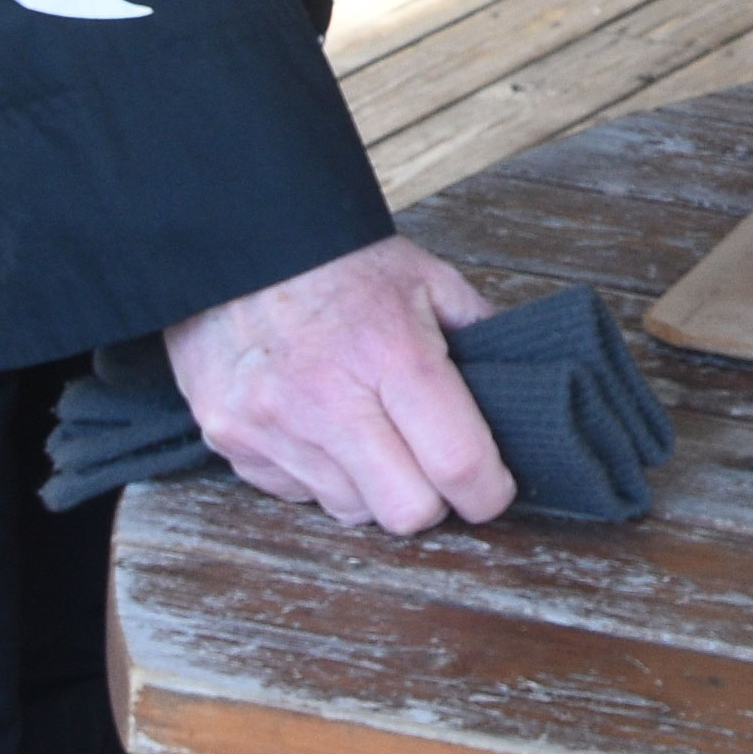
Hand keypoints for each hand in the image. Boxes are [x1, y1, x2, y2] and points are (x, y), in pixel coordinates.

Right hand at [166, 236, 512, 530]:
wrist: (237, 241)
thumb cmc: (338, 261)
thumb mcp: (428, 279)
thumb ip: (480, 334)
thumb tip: (520, 386)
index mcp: (391, 352)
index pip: (457, 463)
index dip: (489, 491)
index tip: (492, 488)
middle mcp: (327, 397)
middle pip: (405, 512)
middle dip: (430, 498)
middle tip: (428, 464)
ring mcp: (272, 425)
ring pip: (350, 511)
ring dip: (371, 487)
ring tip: (365, 432)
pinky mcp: (232, 441)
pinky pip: (296, 495)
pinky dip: (318, 475)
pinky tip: (317, 427)